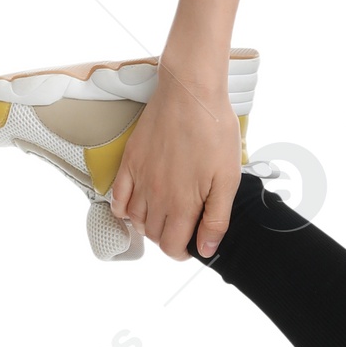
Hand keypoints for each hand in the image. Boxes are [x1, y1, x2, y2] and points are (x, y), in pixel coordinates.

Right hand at [109, 64, 240, 260]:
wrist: (190, 94)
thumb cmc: (214, 132)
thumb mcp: (227, 179)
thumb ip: (215, 218)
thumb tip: (206, 250)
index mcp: (182, 204)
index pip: (172, 246)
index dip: (182, 252)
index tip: (192, 245)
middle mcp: (156, 197)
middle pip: (154, 235)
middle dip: (169, 238)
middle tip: (183, 226)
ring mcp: (140, 179)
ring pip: (136, 220)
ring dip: (148, 225)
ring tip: (164, 215)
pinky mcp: (130, 162)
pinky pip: (117, 197)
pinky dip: (123, 208)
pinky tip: (135, 206)